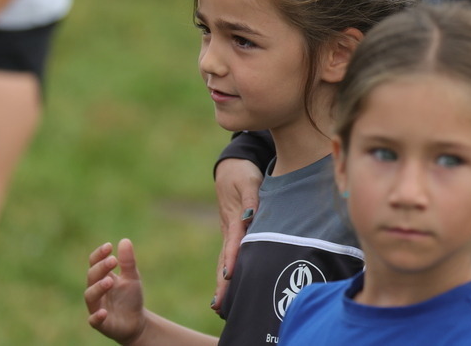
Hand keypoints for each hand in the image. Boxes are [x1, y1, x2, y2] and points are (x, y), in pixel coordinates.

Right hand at [85, 239, 146, 344]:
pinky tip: (103, 312)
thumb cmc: (130, 297)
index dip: (99, 254)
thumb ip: (128, 262)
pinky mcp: (100, 323)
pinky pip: (94, 320)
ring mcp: (96, 307)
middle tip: (113, 261)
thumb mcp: (132, 277)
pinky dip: (97, 316)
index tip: (109, 246)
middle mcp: (96, 290)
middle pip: (91, 277)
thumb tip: (124, 240)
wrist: (136, 321)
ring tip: (109, 281)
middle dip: (100, 268)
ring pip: (90, 296)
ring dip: (98, 288)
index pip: (95, 263)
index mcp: (102, 277)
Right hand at [210, 158, 262, 310]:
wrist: (231, 164)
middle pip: (224, 259)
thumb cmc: (243, 172)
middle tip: (219, 305)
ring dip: (222, 281)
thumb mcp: (249, 181)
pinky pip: (230, 254)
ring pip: (224, 259)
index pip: (234, 243)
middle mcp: (229, 228)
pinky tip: (228, 284)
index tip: (229, 278)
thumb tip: (249, 216)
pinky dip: (228, 270)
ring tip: (219, 305)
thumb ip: (251, 199)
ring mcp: (228, 230)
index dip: (232, 260)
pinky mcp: (232, 231)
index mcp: (233, 218)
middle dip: (222, 282)